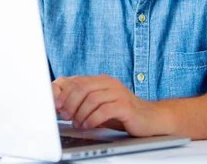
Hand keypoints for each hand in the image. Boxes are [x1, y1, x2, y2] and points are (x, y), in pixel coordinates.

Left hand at [51, 75, 168, 136]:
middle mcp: (110, 83)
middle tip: (65, 116)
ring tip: (78, 124)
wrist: (150, 118)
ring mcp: (119, 93)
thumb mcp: (100, 104)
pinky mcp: (126, 105)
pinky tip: (89, 126)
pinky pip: (104, 110)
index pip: (77, 81)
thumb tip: (60, 103)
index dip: (63, 93)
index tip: (56, 106)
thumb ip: (84, 100)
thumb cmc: (122, 113)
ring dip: (80, 113)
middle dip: (70, 104)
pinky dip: (92, 119)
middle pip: (82, 88)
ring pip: (92, 99)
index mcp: (102, 80)